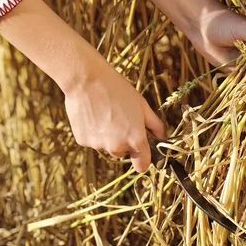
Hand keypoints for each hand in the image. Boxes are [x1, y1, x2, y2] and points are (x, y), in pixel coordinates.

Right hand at [64, 57, 164, 171]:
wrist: (87, 80)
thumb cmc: (118, 90)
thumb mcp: (142, 105)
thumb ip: (155, 125)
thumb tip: (162, 137)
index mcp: (135, 140)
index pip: (142, 165)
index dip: (143, 158)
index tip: (141, 151)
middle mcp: (117, 147)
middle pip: (123, 153)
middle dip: (124, 141)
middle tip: (120, 119)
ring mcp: (98, 145)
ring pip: (107, 146)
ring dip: (108, 136)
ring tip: (104, 114)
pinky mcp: (83, 141)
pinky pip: (93, 140)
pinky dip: (94, 132)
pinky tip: (92, 114)